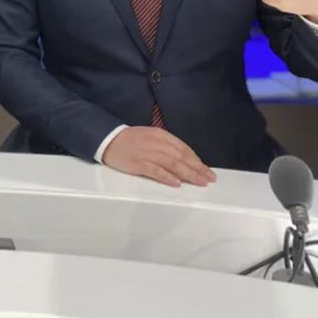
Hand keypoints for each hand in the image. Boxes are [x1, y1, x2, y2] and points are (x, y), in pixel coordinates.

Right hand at [102, 127, 216, 187]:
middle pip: (180, 156)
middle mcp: (155, 143)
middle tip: (209, 178)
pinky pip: (155, 171)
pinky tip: (177, 183)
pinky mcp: (138, 164)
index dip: (196, 160)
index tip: (207, 170)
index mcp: (160, 134)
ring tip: (199, 182)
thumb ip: (167, 145)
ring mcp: (146, 153)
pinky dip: (167, 177)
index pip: (183, 148)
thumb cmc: (131, 140)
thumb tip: (186, 159)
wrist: (108, 140)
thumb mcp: (151, 136)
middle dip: (197, 168)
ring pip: (172, 164)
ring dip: (188, 174)